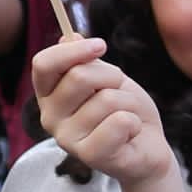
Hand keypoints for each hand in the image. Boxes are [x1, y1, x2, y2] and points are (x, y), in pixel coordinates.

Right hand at [31, 31, 178, 185]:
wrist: (148, 148)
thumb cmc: (125, 110)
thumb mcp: (108, 79)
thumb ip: (87, 61)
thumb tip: (69, 36)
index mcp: (48, 95)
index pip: (43, 64)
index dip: (73, 51)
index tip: (101, 45)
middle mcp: (50, 117)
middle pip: (80, 76)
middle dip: (113, 77)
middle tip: (121, 91)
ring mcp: (67, 139)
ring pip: (107, 99)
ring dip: (128, 103)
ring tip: (127, 117)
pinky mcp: (89, 155)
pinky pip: (119, 121)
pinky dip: (134, 122)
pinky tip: (129, 133)